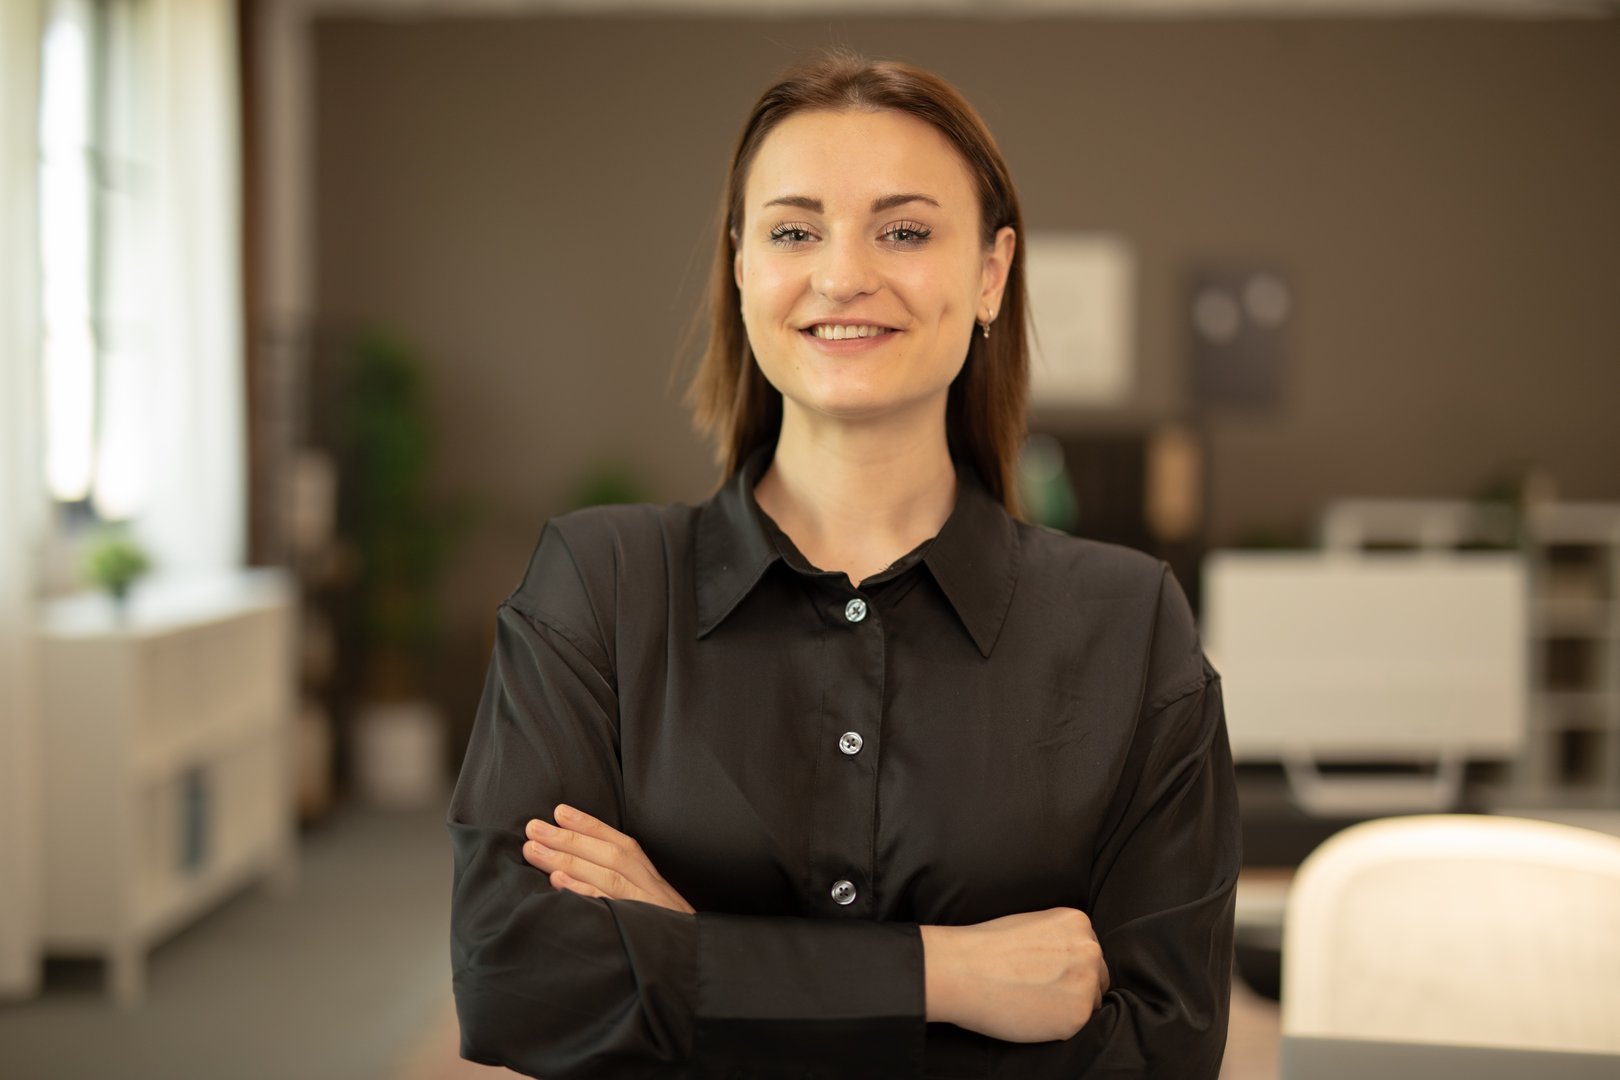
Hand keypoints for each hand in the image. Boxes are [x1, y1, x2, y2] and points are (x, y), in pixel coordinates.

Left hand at [522, 804, 694, 914]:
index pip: (619, 842)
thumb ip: (622, 883)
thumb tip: (577, 866)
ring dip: (567, 860)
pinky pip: (609, 908)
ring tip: (534, 850)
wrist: (691, 961)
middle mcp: (649, 886)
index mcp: (650, 876)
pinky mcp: (639, 930)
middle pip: (609, 855)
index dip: (590, 825)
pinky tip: (558, 883)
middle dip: (569, 839)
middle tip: (533, 828)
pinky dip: (583, 893)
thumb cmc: (663, 930)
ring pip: (606, 876)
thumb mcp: (650, 901)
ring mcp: (645, 907)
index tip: (559, 811)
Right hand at [921, 907, 1108, 1042]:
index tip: (1046, 972)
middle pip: (1097, 976)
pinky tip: (1031, 1013)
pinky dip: (1057, 1025)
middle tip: (1040, 990)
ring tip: (1033, 1001)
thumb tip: (1070, 961)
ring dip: (1069, 1006)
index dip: (1068, 966)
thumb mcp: (1033, 924)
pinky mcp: (1078, 1015)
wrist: (962, 970)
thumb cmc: (987, 947)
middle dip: (1074, 985)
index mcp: (1078, 923)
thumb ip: (1060, 939)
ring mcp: (1086, 983)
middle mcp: (1090, 950)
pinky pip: (1076, 1025)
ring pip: (1090, 1003)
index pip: (1089, 951)